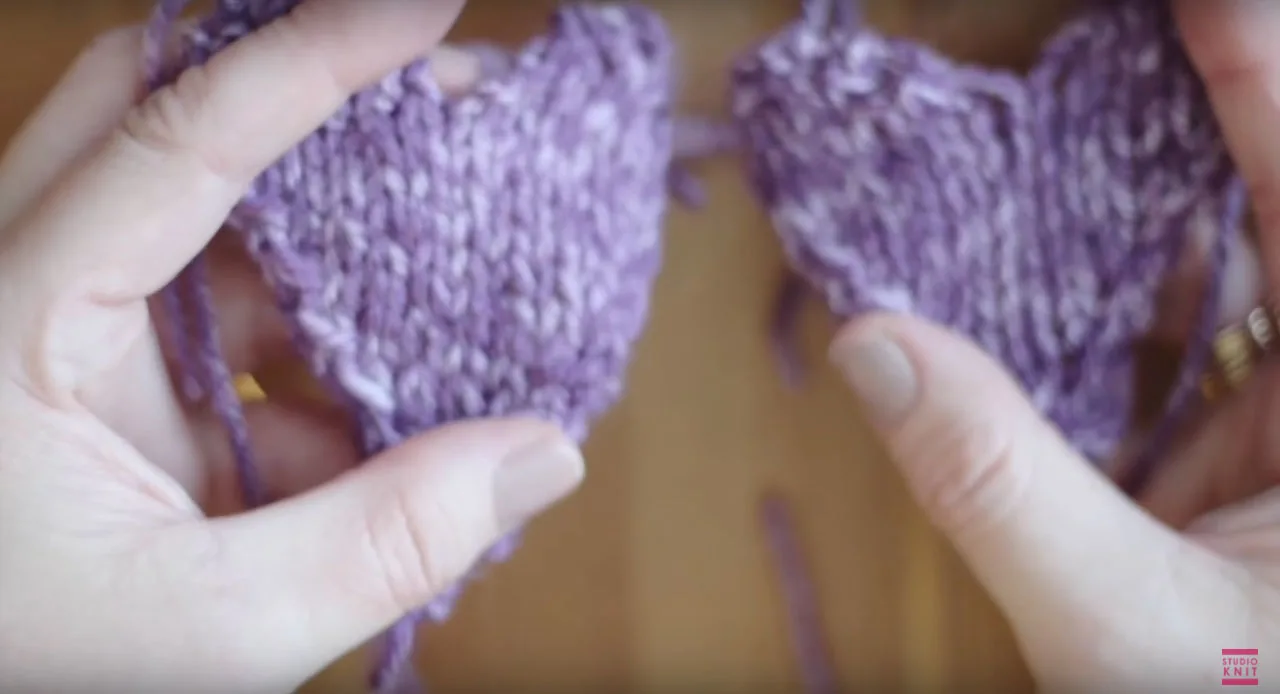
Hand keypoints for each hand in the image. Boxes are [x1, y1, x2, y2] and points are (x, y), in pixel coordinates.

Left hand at [0, 3, 582, 692]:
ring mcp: (68, 336)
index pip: (176, 141)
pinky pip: (228, 319)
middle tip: (433, 84)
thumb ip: (385, 542)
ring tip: (450, 242)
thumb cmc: (29, 677)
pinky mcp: (109, 385)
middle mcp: (29, 295)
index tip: (428, 7)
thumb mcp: (214, 632)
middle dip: (302, 84)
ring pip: (206, 220)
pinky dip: (318, 341)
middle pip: (154, 114)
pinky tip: (390, 395)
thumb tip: (549, 451)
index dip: (312, 56)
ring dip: (330, 234)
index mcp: (13, 324)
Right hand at [825, 6, 1279, 689]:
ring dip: (1145, 207)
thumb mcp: (1125, 624)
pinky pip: (1174, 354)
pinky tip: (1041, 268)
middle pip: (1273, 222)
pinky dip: (1106, 306)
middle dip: (1207, 119)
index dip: (1261, 80)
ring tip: (1066, 126)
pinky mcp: (1232, 474)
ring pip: (1223, 284)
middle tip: (1116, 45)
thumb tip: (870, 346)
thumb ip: (999, 487)